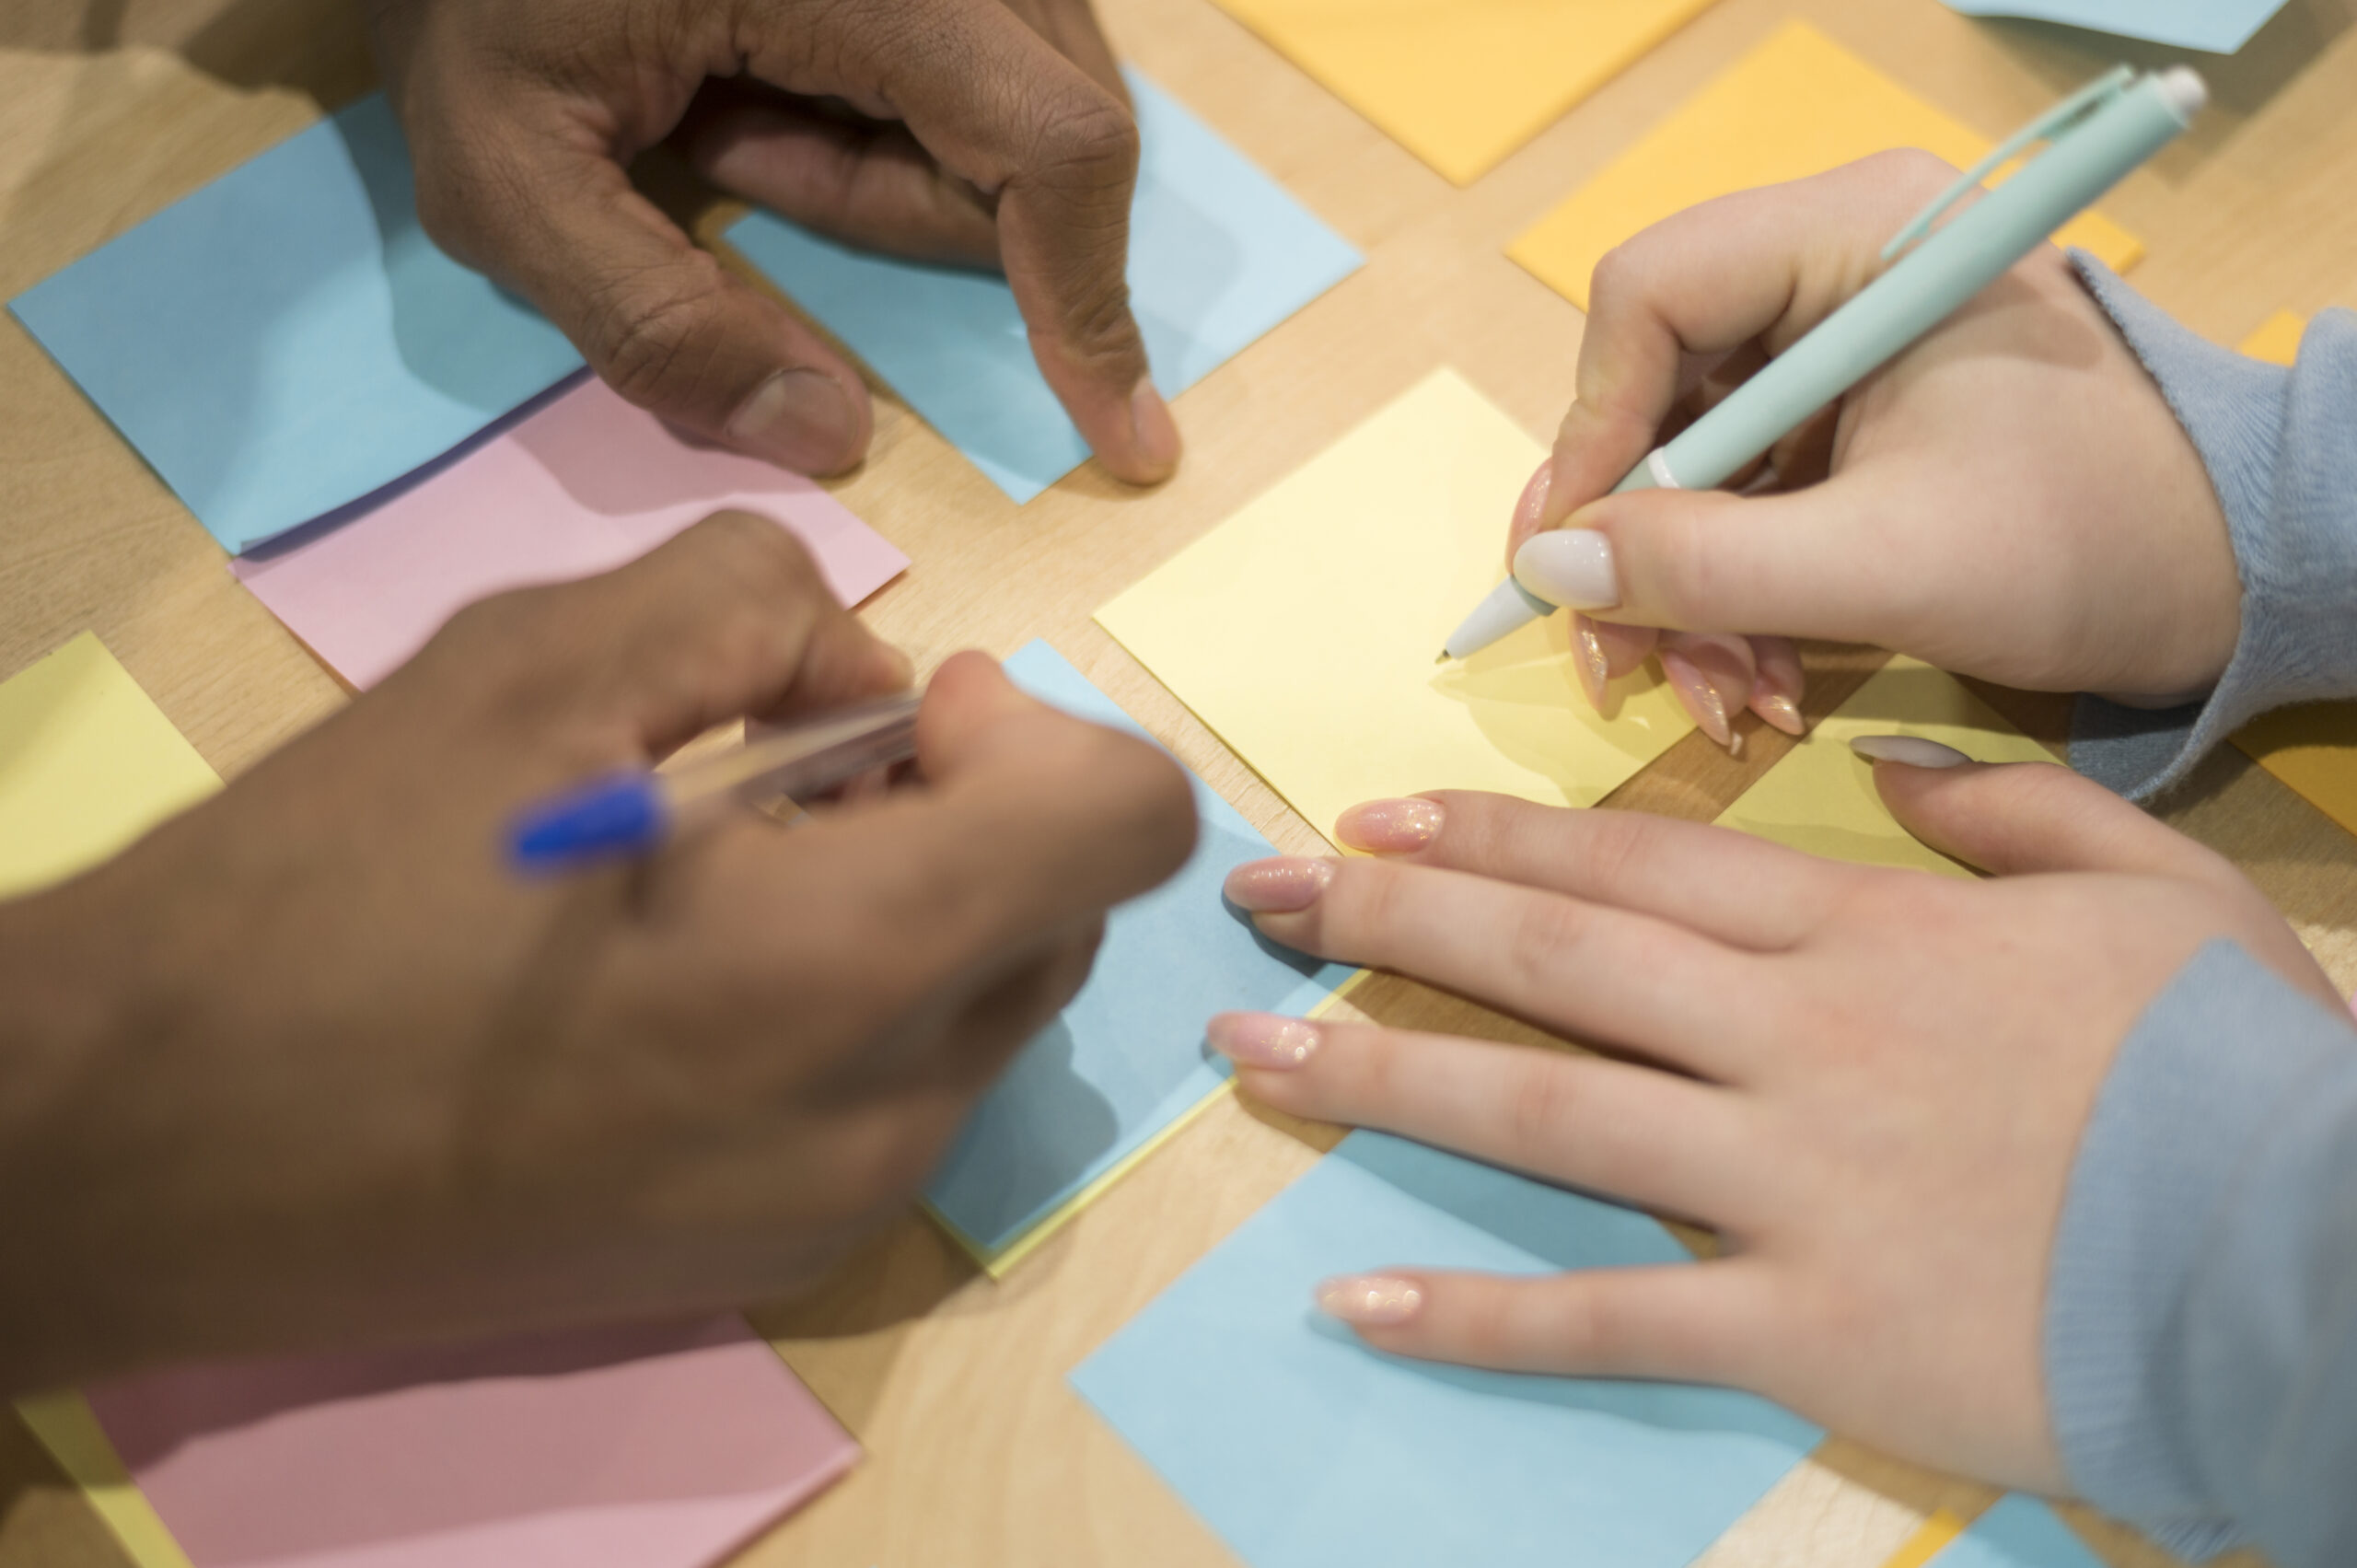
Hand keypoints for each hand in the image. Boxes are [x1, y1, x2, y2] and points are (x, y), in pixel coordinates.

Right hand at [0, 515, 1194, 1394]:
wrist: (144, 1156)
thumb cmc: (320, 894)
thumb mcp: (529, 659)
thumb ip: (756, 602)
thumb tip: (872, 674)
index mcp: (840, 965)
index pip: (1124, 825)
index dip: (1046, 730)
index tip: (910, 706)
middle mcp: (880, 1116)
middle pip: (1064, 913)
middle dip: (977, 808)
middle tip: (800, 765)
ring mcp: (833, 1210)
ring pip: (991, 1006)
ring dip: (920, 902)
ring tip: (731, 862)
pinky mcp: (772, 1259)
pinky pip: (902, 1094)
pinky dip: (861, 1001)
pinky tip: (694, 968)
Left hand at [366, 0, 1179, 482]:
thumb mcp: (501, 175)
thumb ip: (650, 322)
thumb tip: (830, 432)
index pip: (1055, 140)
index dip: (1094, 298)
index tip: (1119, 431)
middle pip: (1047, 131)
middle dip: (909, 211)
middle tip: (719, 156)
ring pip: (1027, 101)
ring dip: (895, 164)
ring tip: (722, 108)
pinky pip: (990, 63)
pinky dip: (894, 115)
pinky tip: (761, 78)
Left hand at [1209, 764, 2333, 1490]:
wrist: (2320, 1253)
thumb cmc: (2241, 1067)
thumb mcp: (2149, 885)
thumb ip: (2007, 808)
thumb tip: (1884, 769)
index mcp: (1863, 933)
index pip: (1634, 869)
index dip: (1488, 838)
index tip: (1369, 821)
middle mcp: (1791, 1040)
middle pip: (1554, 961)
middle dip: (1391, 922)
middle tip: (1257, 900)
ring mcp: (1786, 1183)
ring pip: (1546, 1113)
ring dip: (1386, 1077)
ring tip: (1254, 1056)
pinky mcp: (1805, 1326)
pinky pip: (1613, 1318)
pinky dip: (1480, 1316)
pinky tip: (1360, 1304)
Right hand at [1511, 152, 2239, 746]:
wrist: (2227, 583)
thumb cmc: (2088, 545)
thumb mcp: (1886, 565)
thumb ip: (1709, 565)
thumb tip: (1549, 564)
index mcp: (1858, 236)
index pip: (1651, 295)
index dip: (1593, 430)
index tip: (1576, 558)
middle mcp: (1833, 267)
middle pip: (1652, 387)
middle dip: (1635, 541)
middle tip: (1615, 660)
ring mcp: (1836, 346)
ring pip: (1686, 460)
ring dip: (1680, 591)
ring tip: (1722, 697)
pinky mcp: (1846, 418)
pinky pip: (1738, 498)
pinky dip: (1729, 593)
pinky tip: (1761, 676)